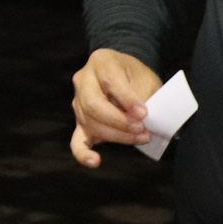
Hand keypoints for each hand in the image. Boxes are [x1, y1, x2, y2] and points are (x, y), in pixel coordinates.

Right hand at [70, 48, 161, 166]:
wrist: (125, 75)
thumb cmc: (136, 76)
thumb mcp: (145, 77)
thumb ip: (143, 95)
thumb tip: (141, 119)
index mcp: (101, 62)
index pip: (110, 81)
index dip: (127, 99)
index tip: (144, 113)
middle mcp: (83, 80)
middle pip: (94, 105)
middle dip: (120, 121)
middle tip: (141, 128)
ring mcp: (78, 103)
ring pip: (91, 123)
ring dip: (117, 136)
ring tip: (141, 137)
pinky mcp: (80, 122)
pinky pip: (77, 141)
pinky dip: (84, 154)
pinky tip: (95, 161)